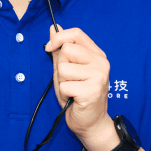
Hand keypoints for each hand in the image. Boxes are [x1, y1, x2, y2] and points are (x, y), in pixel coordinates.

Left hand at [46, 26, 119, 150]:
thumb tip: (53, 28)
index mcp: (96, 54)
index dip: (59, 38)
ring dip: (62, 82)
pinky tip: (73, 98)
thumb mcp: (67, 69)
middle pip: (67, 50)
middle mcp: (101, 62)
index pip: (76, 34)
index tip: (49, 47)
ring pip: (63, 69)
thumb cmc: (78, 95)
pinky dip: (64, 94)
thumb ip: (61, 49)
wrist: (91, 123)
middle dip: (61, 66)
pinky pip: (64, 85)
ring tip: (71, 90)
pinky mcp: (92, 90)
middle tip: (69, 80)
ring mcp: (98, 76)